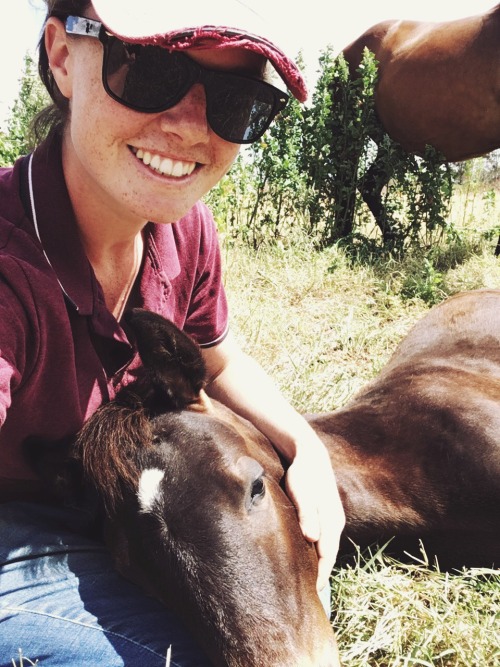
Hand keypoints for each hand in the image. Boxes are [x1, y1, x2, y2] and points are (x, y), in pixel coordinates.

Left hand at [285, 440, 344, 590]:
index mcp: (331, 521)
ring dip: (319, 563)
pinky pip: (323, 540)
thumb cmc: (303, 474)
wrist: (310, 455)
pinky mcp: (325, 516)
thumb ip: (306, 513)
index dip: (321, 575)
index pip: (327, 555)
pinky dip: (317, 552)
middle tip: (308, 595)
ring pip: (326, 547)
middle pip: (329, 554)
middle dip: (321, 574)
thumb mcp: (301, 491)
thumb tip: (311, 537)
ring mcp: (331, 519)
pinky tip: (308, 558)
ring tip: (308, 582)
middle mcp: (335, 522)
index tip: (313, 593)